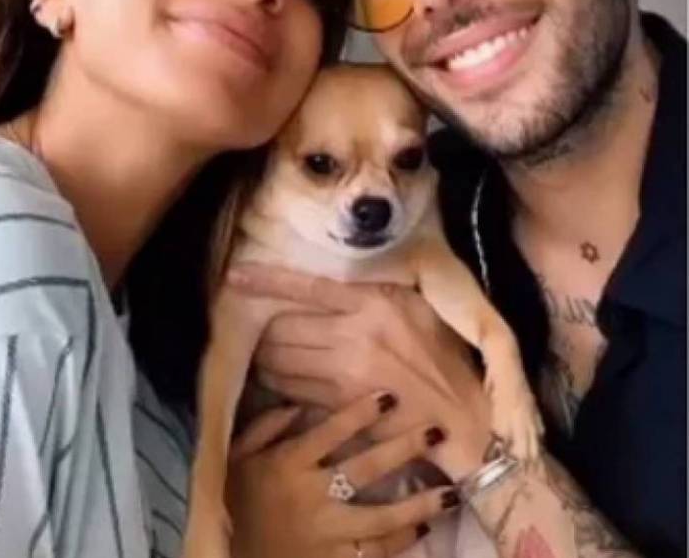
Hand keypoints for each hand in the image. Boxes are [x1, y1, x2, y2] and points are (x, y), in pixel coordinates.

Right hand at [226, 391, 458, 557]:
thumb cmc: (234, 505)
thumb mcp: (236, 458)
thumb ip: (265, 427)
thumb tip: (299, 405)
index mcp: (288, 465)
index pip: (330, 432)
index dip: (361, 413)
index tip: (390, 396)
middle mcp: (311, 498)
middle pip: (365, 469)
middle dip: (404, 448)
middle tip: (436, 431)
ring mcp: (325, 536)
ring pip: (381, 519)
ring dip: (418, 505)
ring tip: (451, 492)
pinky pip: (373, 555)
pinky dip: (401, 543)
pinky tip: (423, 529)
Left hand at [228, 264, 492, 478]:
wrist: (462, 420)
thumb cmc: (443, 358)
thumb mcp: (415, 309)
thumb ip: (374, 295)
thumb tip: (330, 285)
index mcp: (375, 304)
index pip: (309, 288)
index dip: (267, 281)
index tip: (235, 275)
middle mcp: (355, 337)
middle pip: (284, 327)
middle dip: (264, 327)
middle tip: (260, 325)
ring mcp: (344, 376)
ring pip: (280, 361)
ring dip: (264, 357)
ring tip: (265, 352)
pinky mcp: (339, 409)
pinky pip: (290, 392)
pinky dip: (277, 384)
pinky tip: (278, 379)